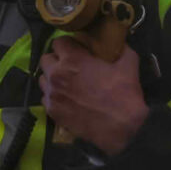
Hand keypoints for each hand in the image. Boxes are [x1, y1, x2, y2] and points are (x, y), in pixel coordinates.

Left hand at [39, 36, 147, 156]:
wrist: (122, 127)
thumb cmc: (124, 93)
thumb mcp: (128, 62)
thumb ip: (119, 48)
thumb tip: (118, 43)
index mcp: (72, 59)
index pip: (58, 42)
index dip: (67, 44)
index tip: (75, 49)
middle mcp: (56, 74)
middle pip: (46, 59)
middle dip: (56, 60)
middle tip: (69, 66)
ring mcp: (52, 94)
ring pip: (42, 79)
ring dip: (52, 78)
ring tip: (66, 83)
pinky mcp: (52, 111)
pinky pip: (45, 98)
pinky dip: (53, 96)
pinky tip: (65, 99)